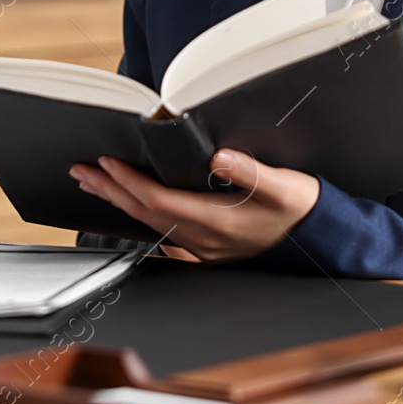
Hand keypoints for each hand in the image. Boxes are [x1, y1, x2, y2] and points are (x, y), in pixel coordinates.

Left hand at [69, 149, 320, 262]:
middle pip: (144, 213)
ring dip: (119, 202)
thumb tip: (220, 156)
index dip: (129, 181)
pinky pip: (162, 230)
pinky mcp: (207, 247)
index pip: (158, 200)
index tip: (108, 162)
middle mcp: (204, 237)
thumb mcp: (286, 187)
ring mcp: (203, 246)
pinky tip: (129, 207)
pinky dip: (140, 213)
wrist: (321, 240)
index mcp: (217, 221)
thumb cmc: (303, 211)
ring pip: (149, 223)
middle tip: (81, 171)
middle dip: (110, 190)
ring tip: (94, 184)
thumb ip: (252, 171)